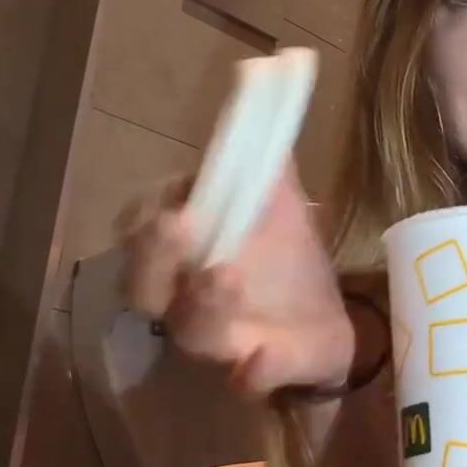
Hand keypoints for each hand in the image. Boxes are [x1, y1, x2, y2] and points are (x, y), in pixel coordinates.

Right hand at [115, 162, 355, 397]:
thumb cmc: (291, 263)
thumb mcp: (286, 207)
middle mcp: (185, 291)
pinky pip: (245, 378)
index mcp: (187, 247)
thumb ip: (269, 163)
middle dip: (157, 258)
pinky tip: (262, 357)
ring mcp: (212, 335)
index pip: (139, 225)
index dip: (146, 221)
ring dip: (206, 305)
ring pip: (188, 328)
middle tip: (180, 229)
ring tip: (228, 277)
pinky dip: (254, 371)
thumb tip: (260, 87)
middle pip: (141, 282)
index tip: (171, 210)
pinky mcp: (248, 374)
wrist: (327, 329)